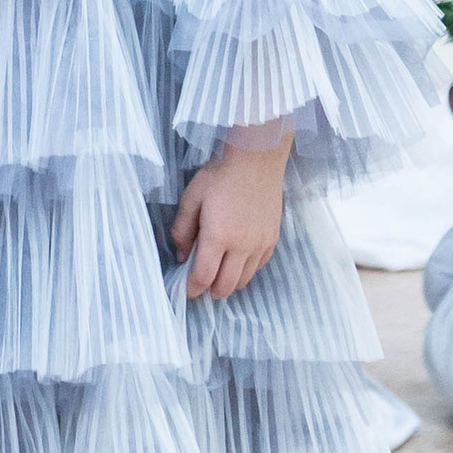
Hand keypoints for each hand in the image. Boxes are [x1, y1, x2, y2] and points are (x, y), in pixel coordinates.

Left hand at [172, 134, 291, 298]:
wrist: (257, 160)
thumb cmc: (221, 176)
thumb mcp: (191, 198)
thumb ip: (182, 230)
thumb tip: (181, 256)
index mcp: (218, 236)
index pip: (203, 277)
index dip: (192, 289)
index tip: (185, 291)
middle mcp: (242, 246)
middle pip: (225, 286)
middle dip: (209, 291)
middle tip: (200, 285)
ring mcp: (260, 244)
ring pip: (243, 280)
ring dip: (228, 283)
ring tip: (217, 273)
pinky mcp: (272, 240)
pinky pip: (257, 268)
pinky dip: (244, 271)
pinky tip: (235, 261)